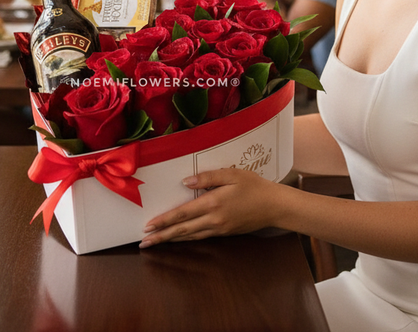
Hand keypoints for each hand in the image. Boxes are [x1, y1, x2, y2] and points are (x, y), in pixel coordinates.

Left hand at [139, 168, 278, 247]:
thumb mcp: (231, 174)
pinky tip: (178, 239)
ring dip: (171, 240)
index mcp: (213, 203)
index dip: (164, 220)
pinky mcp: (224, 232)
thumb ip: (207, 177)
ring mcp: (219, 229)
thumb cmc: (253, 186)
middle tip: (143, 242)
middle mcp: (213, 220)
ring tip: (155, 243)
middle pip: (182, 230)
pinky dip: (186, 239)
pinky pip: (200, 237)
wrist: (274, 206)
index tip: (148, 226)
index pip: (182, 214)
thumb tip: (185, 182)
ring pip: (189, 237)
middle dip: (161, 236)